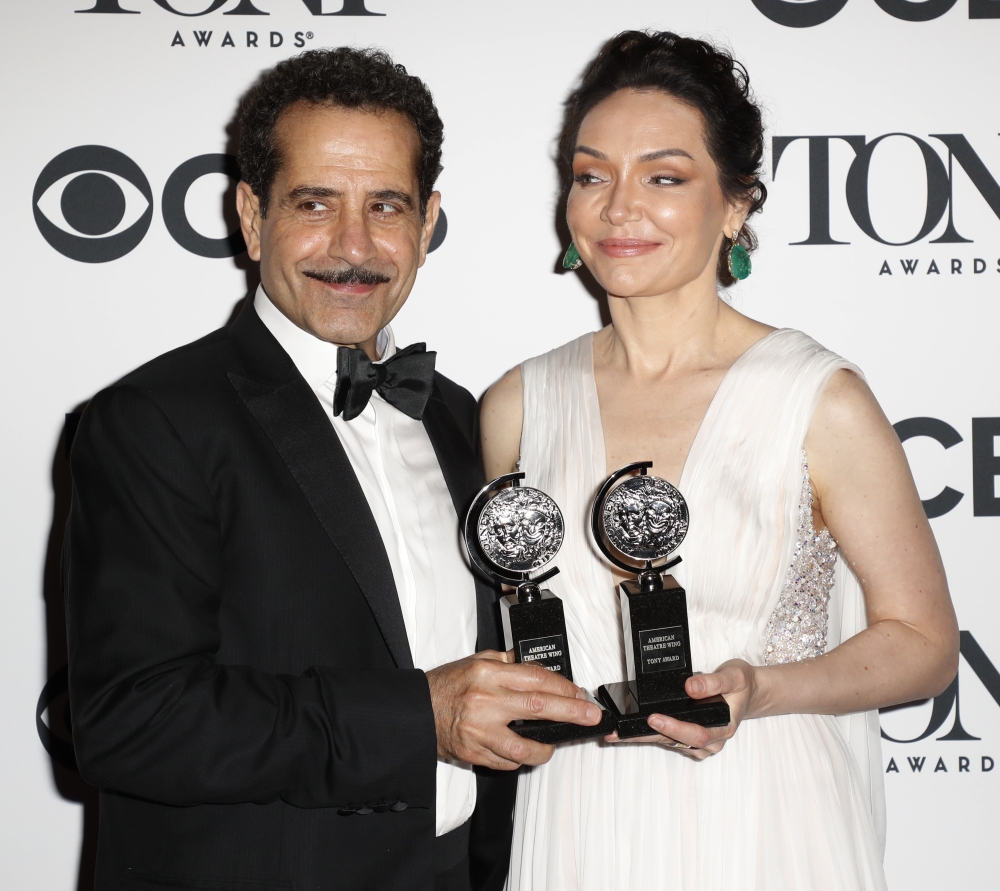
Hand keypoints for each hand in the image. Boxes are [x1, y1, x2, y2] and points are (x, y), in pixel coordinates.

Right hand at [426, 650, 603, 769]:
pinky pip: (506, 762)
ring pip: (524, 747)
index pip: (535, 678)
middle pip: (539, 707)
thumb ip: (507, 663)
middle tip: (590, 716)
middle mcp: (485, 701)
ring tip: (554, 745)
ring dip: (546, 747)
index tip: (579, 693)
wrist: (416, 710)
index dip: (563, 686)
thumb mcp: (476, 661)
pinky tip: (523, 750)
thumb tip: (538, 669)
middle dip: (571, 712)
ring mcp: (479, 730)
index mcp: (487, 674)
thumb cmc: (446, 685)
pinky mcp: (474, 753)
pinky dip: (519, 758)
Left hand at [607, 659, 758, 759]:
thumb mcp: (734, 676)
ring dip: (643, 738)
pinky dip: (648, 734)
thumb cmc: (740, 685)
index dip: (674, 728)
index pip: (696, 734)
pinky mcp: (688, 737)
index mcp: (723, 728)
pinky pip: (668, 738)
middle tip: (621, 733)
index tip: (654, 718)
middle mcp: (711, 740)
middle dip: (646, 737)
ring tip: (617, 733)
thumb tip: (691, 687)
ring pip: (669, 742)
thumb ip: (713, 682)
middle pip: (676, 742)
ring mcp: (699, 742)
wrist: (745, 691)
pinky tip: (630, 730)